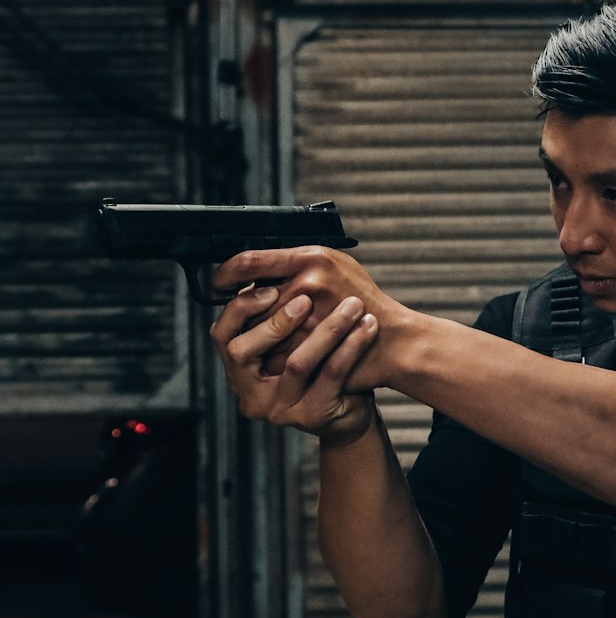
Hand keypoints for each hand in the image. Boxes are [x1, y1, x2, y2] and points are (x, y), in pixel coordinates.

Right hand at [209, 284, 378, 441]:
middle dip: (276, 321)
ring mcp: (280, 408)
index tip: (269, 287)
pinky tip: (367, 325)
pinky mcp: (312, 415)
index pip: (221, 334)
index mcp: (240, 369)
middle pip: (244, 352)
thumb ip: (272, 311)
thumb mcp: (289, 340)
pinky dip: (350, 346)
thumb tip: (262, 260)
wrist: (348, 412)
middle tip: (306, 299)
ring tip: (352, 306)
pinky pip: (331, 375)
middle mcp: (251, 393)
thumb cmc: (316, 366)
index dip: (240, 308)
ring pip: (296, 363)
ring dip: (326, 329)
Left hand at [212, 246, 402, 386]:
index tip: (219, 281)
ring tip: (263, 338)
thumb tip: (253, 272)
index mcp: (313, 258)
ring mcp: (309, 319)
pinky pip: (273, 356)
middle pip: (249, 299)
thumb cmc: (365, 301)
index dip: (227, 272)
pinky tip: (278, 356)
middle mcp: (309, 284)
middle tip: (239, 314)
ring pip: (258, 330)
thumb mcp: (335, 267)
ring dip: (256, 337)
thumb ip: (296, 265)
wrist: (394, 341)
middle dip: (242, 310)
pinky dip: (271, 359)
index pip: (251, 260)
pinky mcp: (311, 349)